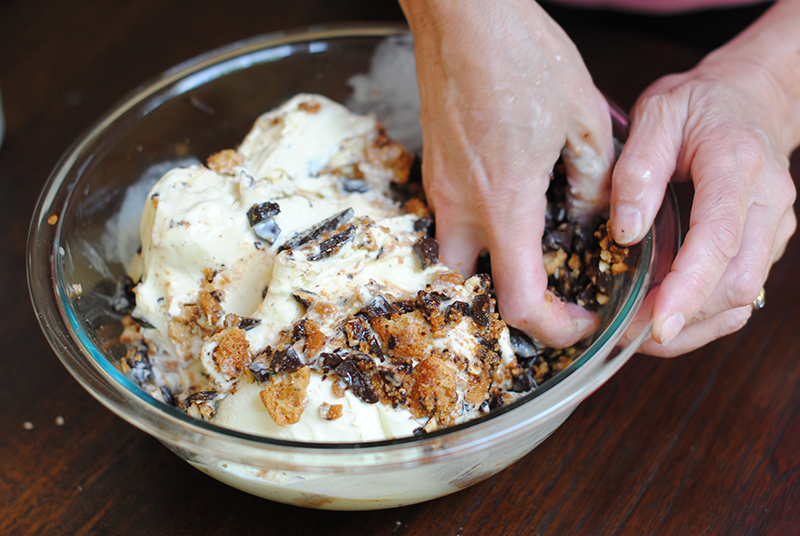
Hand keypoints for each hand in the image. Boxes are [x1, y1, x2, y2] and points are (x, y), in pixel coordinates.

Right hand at [400, 0, 615, 346]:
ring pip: (453, 256)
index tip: (582, 321)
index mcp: (504, 203)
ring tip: (532, 246)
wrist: (464, 14)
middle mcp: (461, 206)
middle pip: (470, 290)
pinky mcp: (433, 168)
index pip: (520, 300)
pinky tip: (511, 200)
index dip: (555, 328)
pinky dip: (478, 230)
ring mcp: (439, 187)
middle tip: (552, 290)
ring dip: (489, 267)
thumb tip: (592, 217)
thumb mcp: (584, 118)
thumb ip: (593, 181)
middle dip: (507, 303)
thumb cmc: (522, 56)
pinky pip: (450, 219)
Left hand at [611, 15, 798, 355]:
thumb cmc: (698, 104)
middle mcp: (767, 202)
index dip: (688, 289)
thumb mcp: (656, 115)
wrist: (749, 97)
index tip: (656, 325)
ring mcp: (774, 226)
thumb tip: (626, 232)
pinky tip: (667, 313)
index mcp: (736, 165)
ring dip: (693, 323)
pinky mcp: (767, 242)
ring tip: (640, 329)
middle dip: (683, 317)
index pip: (718, 239)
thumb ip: (637, 170)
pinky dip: (705, 314)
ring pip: (744, 297)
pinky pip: (743, 292)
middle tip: (628, 330)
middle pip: (737, 282)